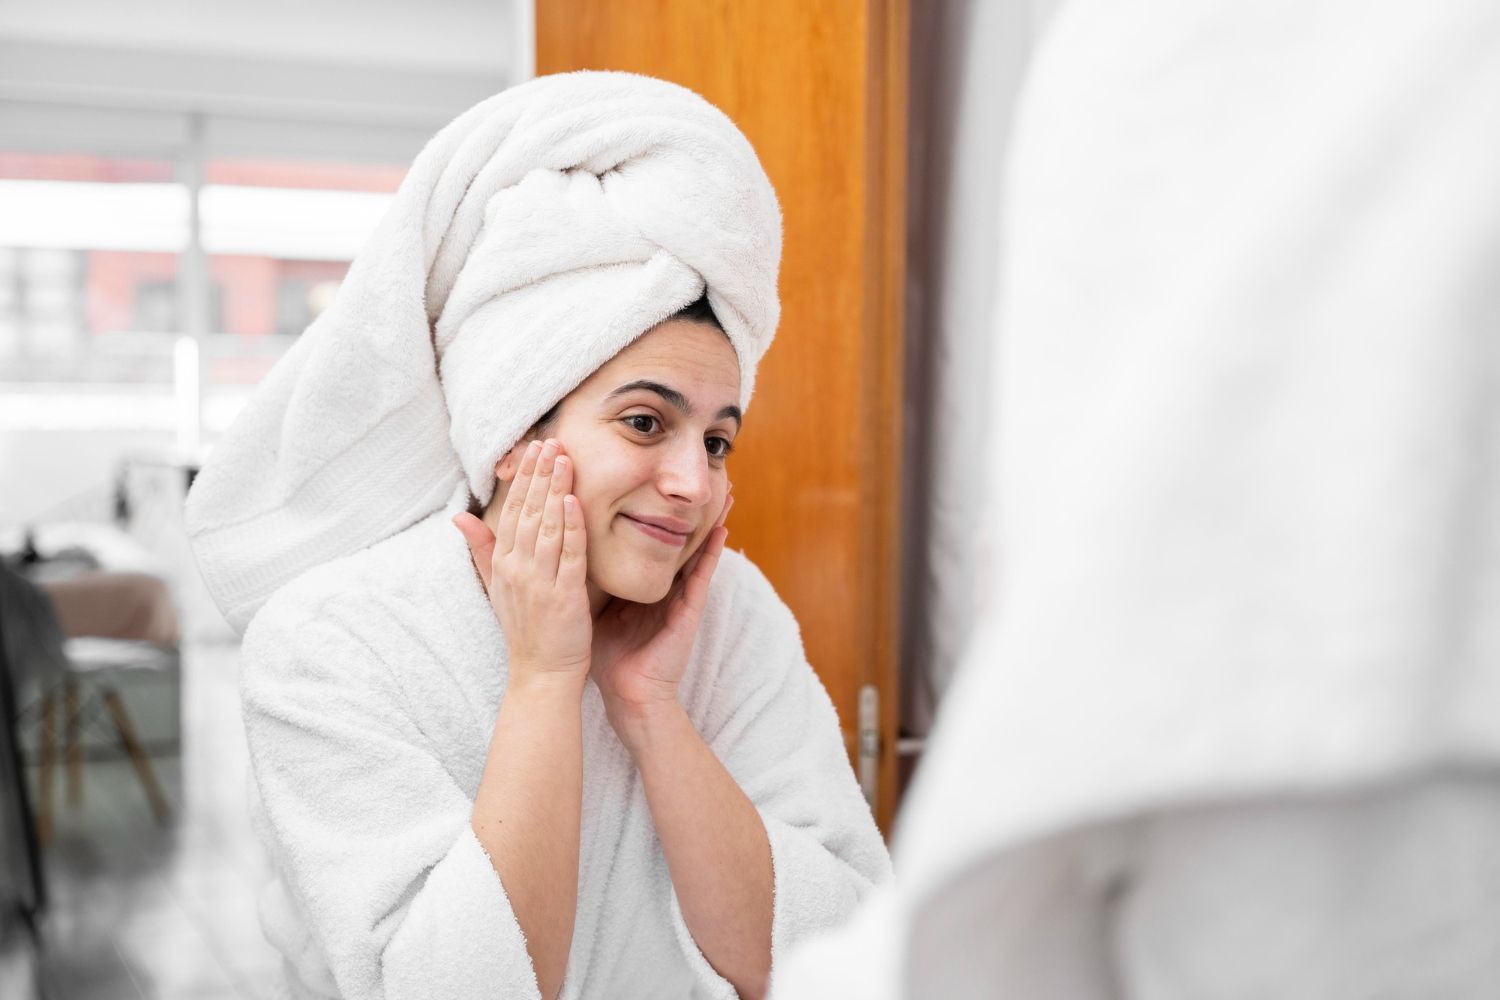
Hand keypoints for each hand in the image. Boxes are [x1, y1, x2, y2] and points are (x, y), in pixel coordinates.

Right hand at [453, 439, 591, 685]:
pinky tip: (575, 501)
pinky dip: (571, 528)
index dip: (525, 478)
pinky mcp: (564, 596)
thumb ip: (481, 549)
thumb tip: (458, 516)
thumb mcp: (496, 586)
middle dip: (539, 474)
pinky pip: (568, 556)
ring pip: (547, 527)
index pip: (513, 511)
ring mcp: (539, 582)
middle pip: (528, 512)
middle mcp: (517, 570)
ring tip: (564, 459)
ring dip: (555, 490)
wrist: (541, 674)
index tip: (535, 449)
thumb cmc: (525, 630)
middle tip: (551, 441)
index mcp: (503, 565)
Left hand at [591, 489, 733, 738]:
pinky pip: (704, 573)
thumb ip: (580, 579)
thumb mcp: (590, 606)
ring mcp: (680, 594)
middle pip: (674, 535)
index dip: (648, 508)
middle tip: (694, 474)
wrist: (628, 694)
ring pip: (695, 548)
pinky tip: (723, 528)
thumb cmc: (608, 656)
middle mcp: (663, 583)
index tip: (648, 476)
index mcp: (638, 581)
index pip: (645, 536)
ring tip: (723, 489)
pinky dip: (714, 551)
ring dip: (709, 520)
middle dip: (684, 506)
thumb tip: (554, 551)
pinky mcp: (691, 608)